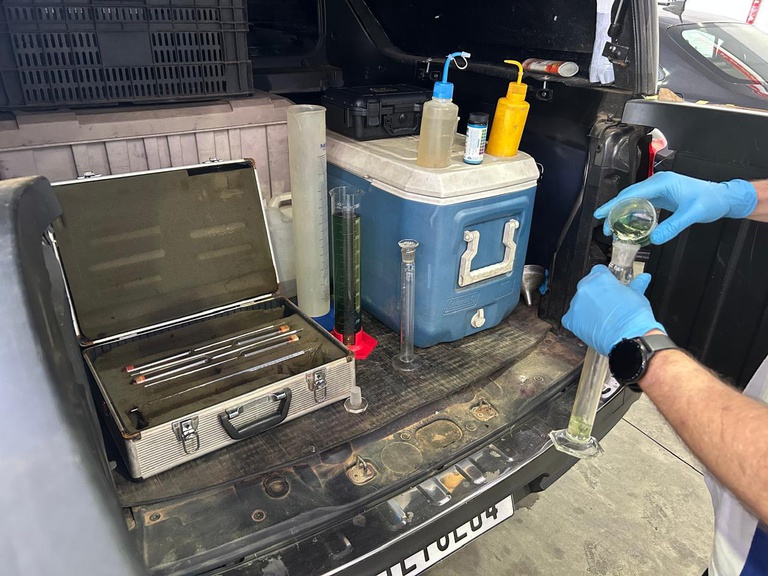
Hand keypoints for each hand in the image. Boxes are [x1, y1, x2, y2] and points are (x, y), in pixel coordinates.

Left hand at [562, 265, 664, 355]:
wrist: (630, 338)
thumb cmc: (633, 318)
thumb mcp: (637, 295)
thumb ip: (636, 285)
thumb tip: (643, 278)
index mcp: (600, 278)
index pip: (598, 271)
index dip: (605, 280)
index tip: (609, 287)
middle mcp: (585, 288)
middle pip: (587, 286)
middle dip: (596, 294)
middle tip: (607, 304)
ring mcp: (576, 304)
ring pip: (579, 302)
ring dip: (587, 307)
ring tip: (601, 317)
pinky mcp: (571, 320)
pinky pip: (570, 318)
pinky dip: (578, 321)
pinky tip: (591, 325)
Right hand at [594, 172, 756, 243]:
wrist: (723, 197)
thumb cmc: (711, 200)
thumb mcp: (692, 214)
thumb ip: (673, 226)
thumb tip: (654, 238)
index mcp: (662, 182)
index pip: (632, 193)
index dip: (614, 204)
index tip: (600, 214)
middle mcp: (658, 183)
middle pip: (628, 196)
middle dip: (613, 211)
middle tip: (605, 227)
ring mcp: (659, 188)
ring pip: (633, 199)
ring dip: (621, 212)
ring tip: (612, 227)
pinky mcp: (661, 195)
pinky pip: (641, 203)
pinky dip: (631, 213)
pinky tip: (628, 223)